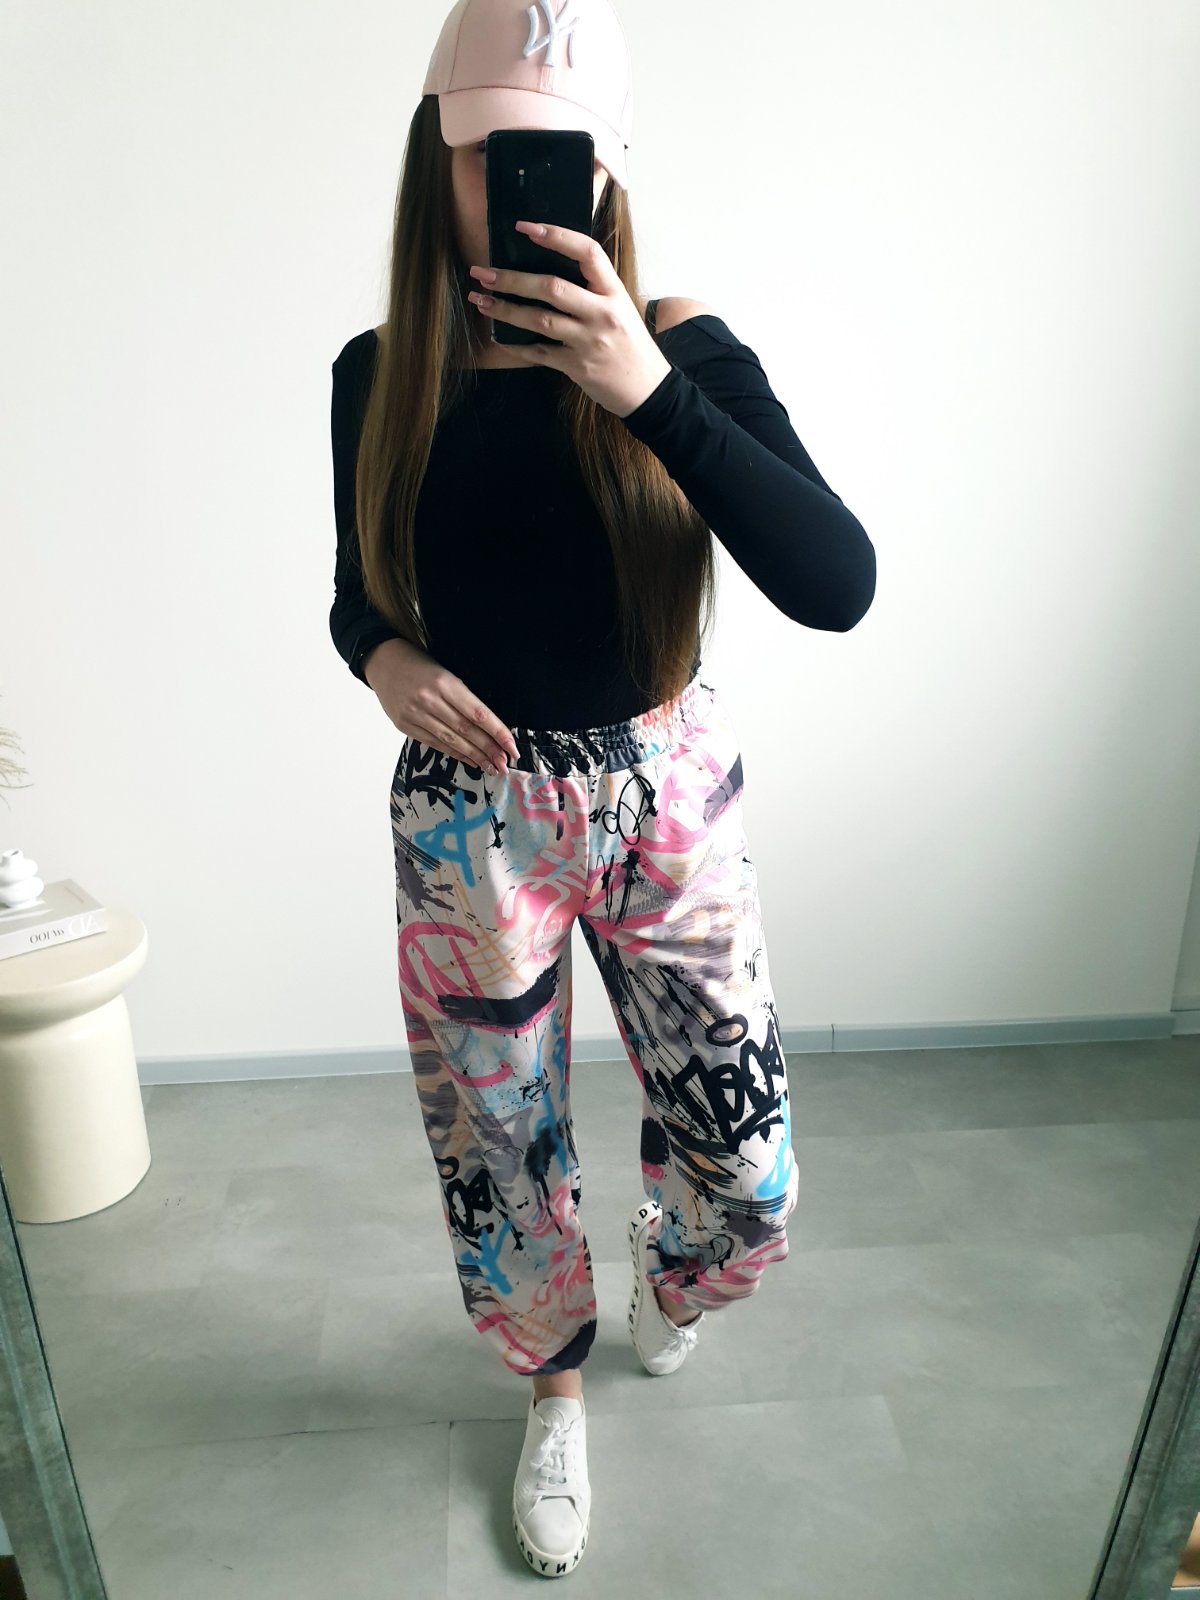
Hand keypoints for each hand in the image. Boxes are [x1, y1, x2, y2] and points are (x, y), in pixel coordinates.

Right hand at [363, 639, 519, 775]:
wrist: (382, 661)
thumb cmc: (419, 665)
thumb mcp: (445, 673)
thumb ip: (464, 698)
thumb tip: (489, 726)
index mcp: (445, 683)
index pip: (478, 713)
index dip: (497, 732)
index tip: (511, 746)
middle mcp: (430, 700)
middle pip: (466, 731)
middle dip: (489, 750)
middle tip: (505, 763)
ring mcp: (415, 714)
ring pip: (451, 741)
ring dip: (474, 756)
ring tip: (491, 767)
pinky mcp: (405, 725)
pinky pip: (435, 744)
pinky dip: (455, 754)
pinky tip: (469, 760)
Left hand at [467, 220, 672, 418]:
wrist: (648, 390)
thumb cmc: (631, 345)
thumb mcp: (621, 309)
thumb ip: (593, 290)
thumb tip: (550, 270)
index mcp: (614, 292)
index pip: (587, 253)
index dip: (556, 236)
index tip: (525, 227)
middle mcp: (602, 313)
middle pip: (551, 288)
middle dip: (512, 279)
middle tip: (483, 272)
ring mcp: (589, 341)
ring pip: (539, 319)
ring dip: (505, 309)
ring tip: (481, 300)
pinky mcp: (577, 366)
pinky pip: (539, 352)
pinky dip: (516, 345)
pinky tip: (498, 336)